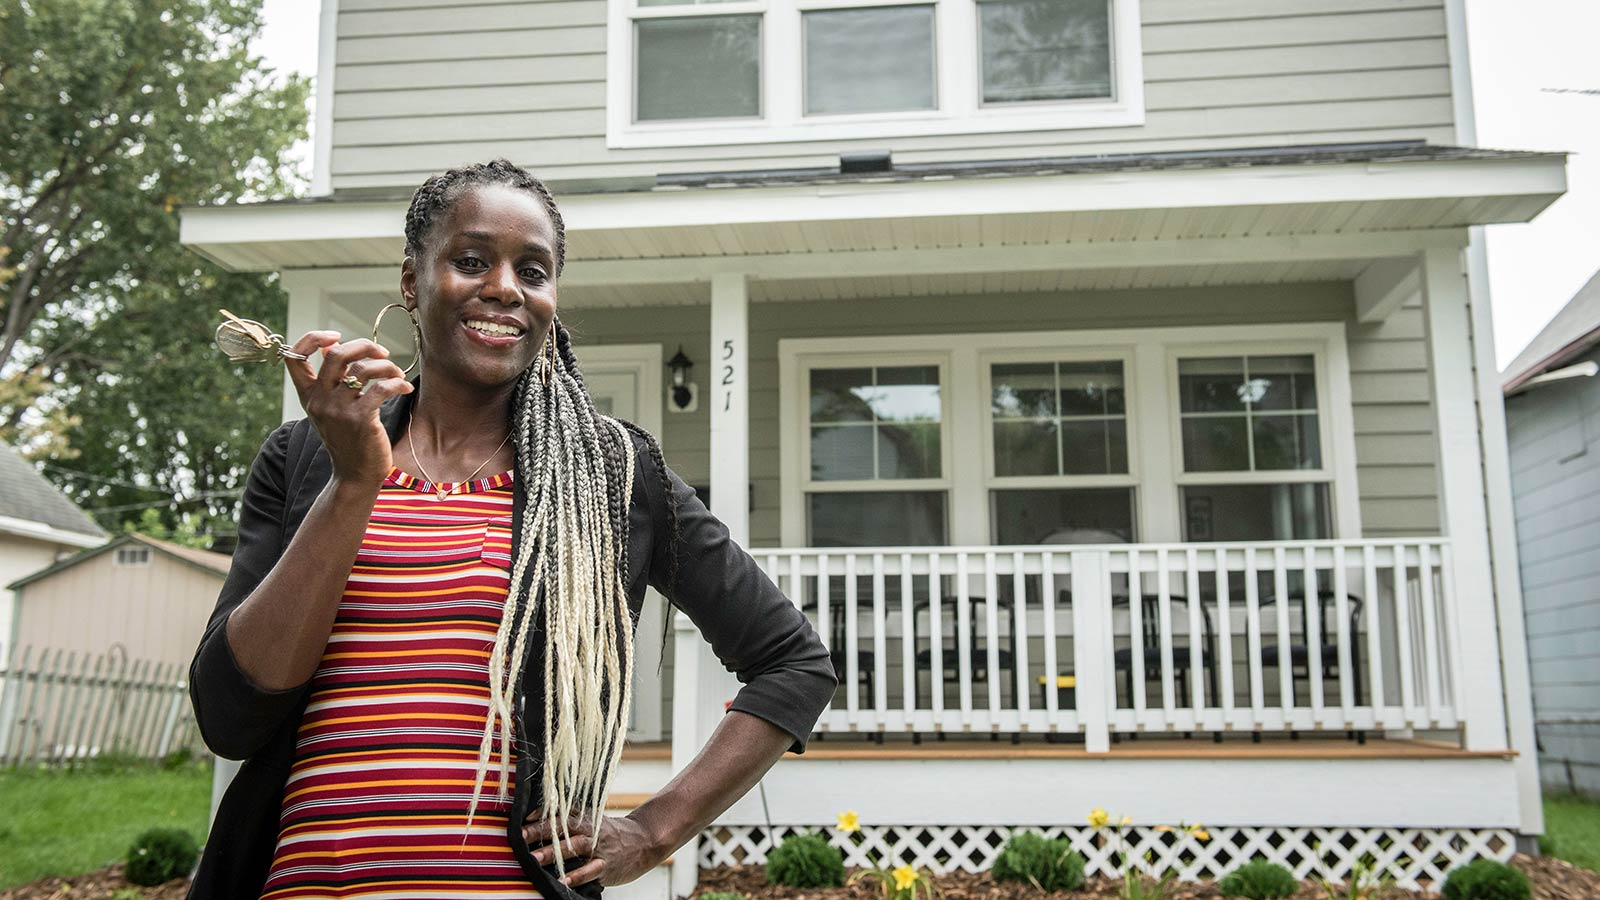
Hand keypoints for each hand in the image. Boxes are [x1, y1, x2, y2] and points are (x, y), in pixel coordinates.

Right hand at [283, 331, 412, 486]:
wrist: (355, 476)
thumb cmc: (347, 439)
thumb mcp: (330, 408)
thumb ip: (330, 379)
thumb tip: (330, 345)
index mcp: (308, 396)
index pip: (294, 357)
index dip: (311, 339)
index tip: (335, 336)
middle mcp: (320, 401)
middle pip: (335, 355)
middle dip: (363, 345)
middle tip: (381, 353)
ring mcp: (339, 410)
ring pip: (363, 369)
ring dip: (386, 366)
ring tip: (397, 375)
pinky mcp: (361, 420)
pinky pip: (381, 388)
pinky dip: (397, 383)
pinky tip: (405, 388)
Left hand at [522, 811, 663, 887]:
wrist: (645, 841)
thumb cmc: (612, 834)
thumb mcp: (594, 822)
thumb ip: (571, 822)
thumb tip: (539, 823)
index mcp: (585, 819)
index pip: (560, 814)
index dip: (542, 815)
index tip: (523, 818)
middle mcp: (590, 831)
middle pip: (563, 828)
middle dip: (541, 832)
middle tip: (520, 836)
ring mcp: (599, 848)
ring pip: (575, 848)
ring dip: (554, 853)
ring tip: (534, 859)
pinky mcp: (607, 865)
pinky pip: (591, 870)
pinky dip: (577, 875)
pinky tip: (563, 881)